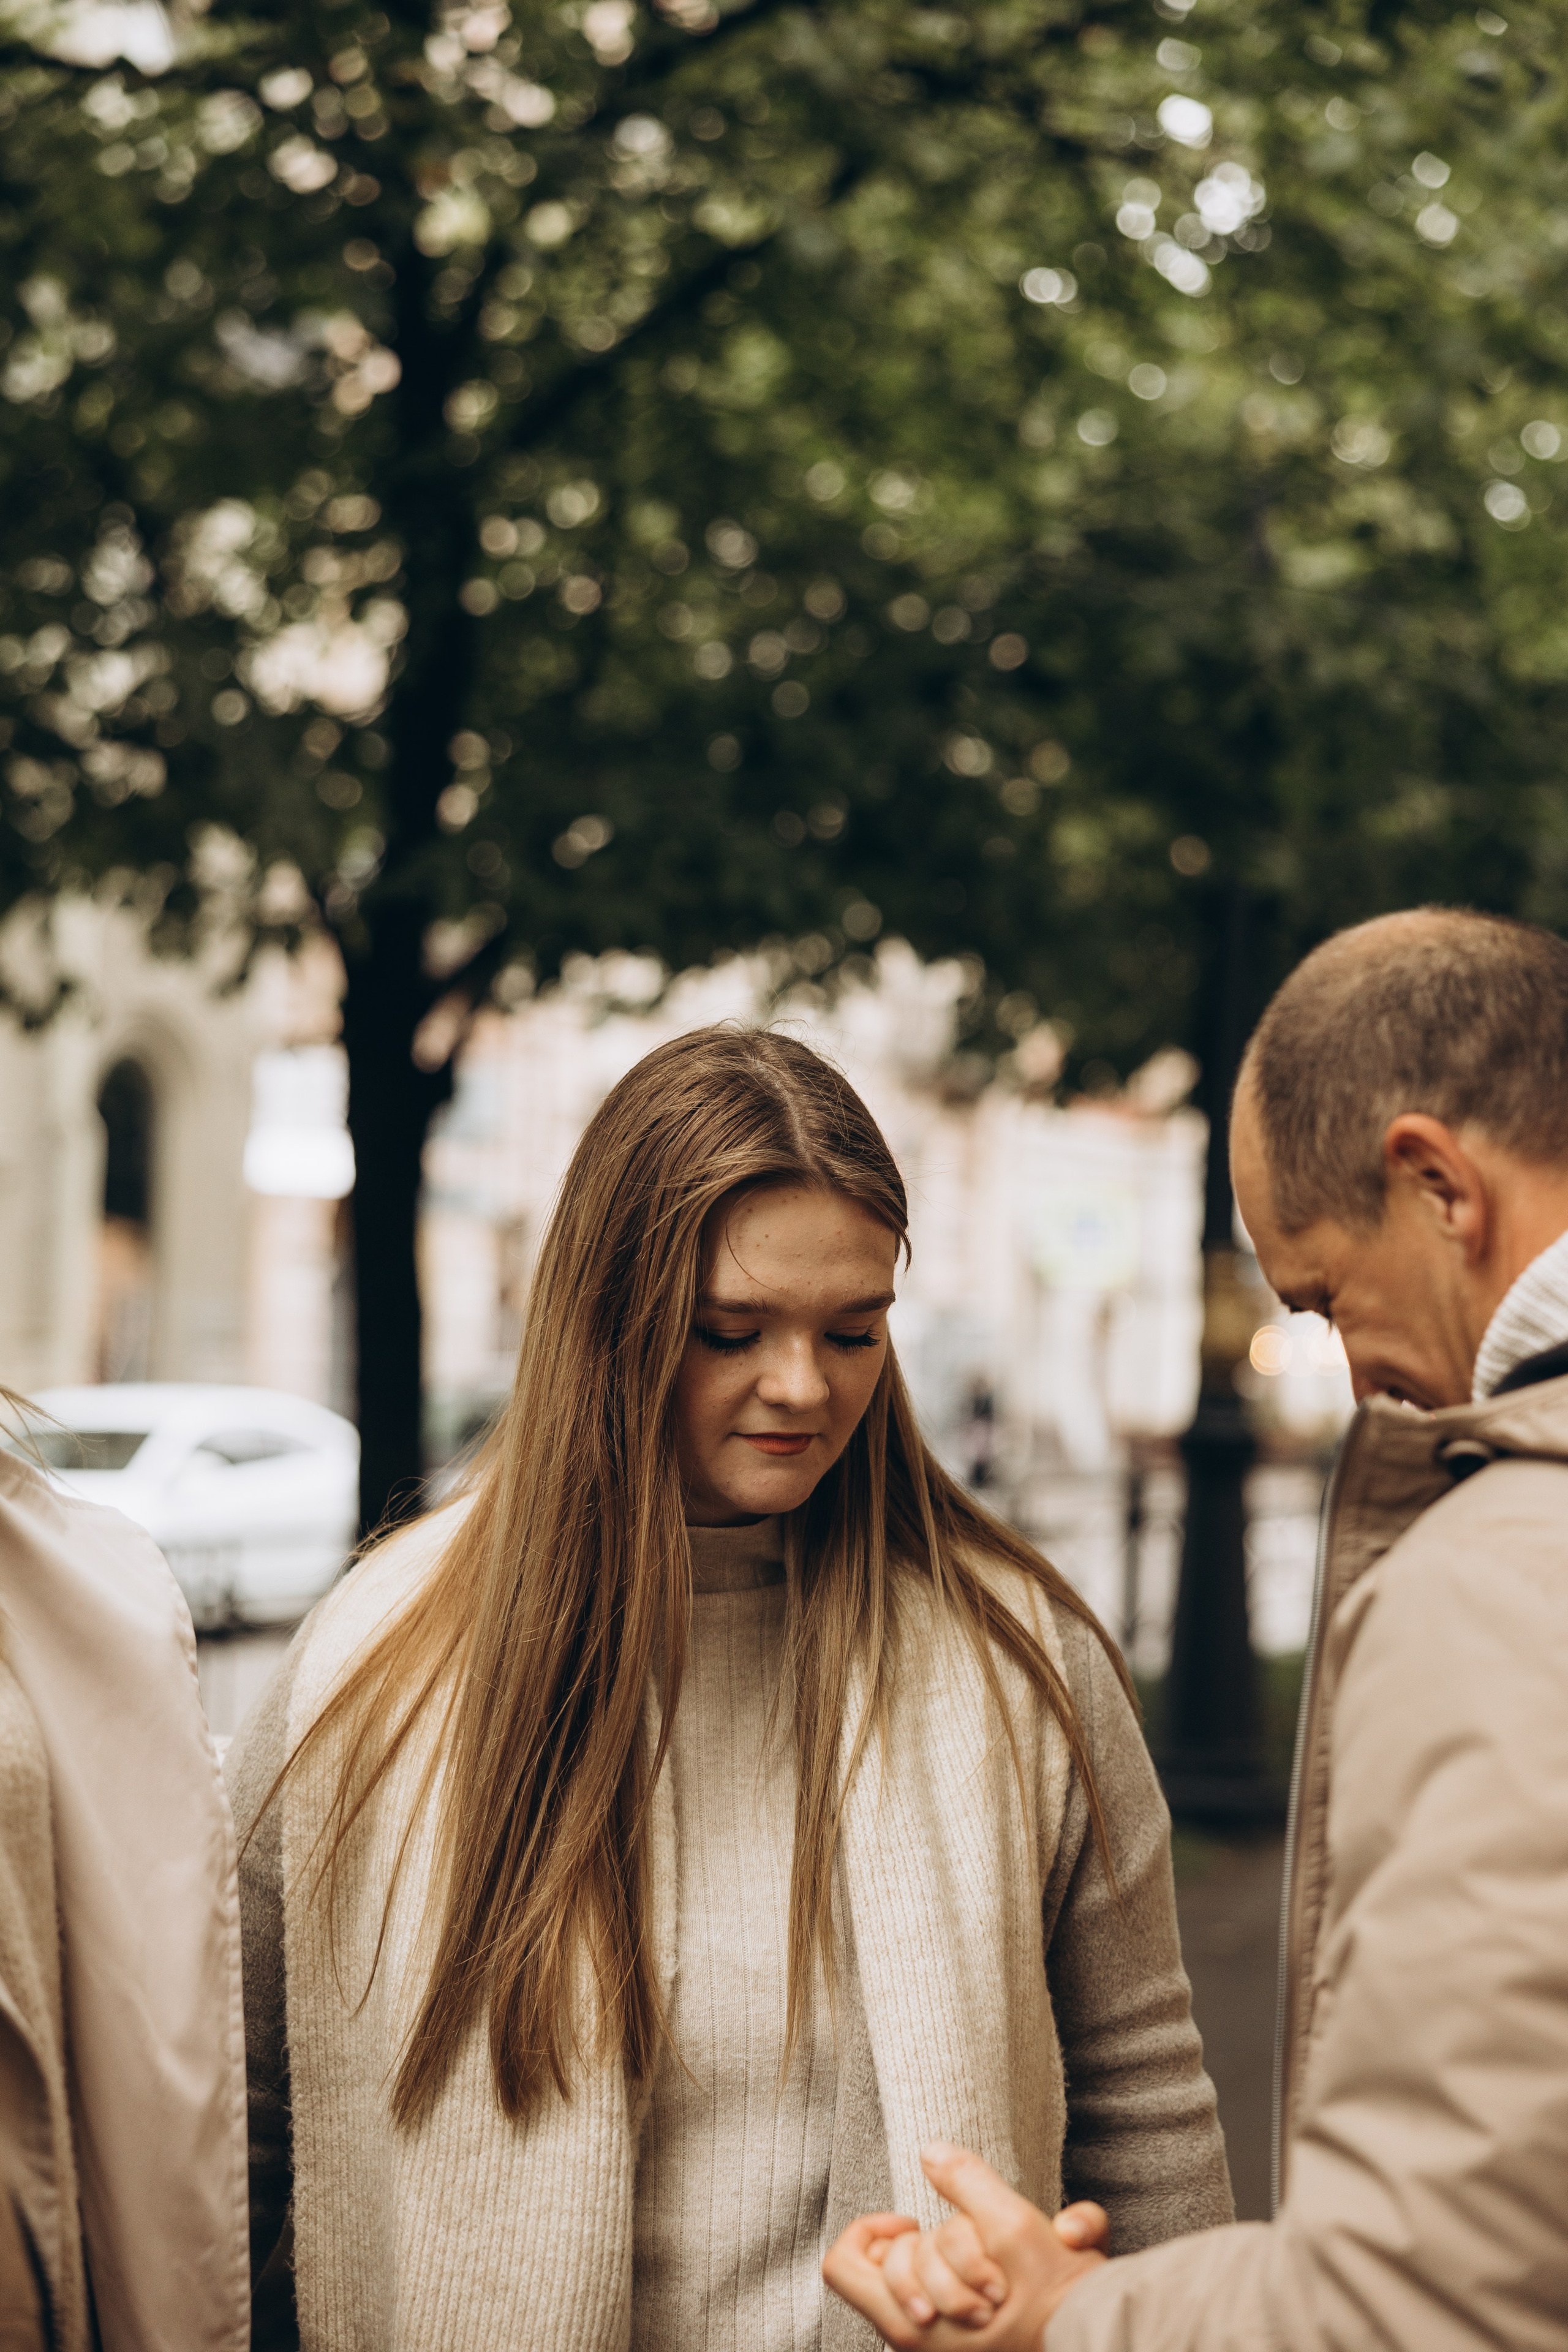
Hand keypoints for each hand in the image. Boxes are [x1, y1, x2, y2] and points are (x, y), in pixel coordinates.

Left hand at [822, 2141, 1107, 2348]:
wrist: (1091, 2339)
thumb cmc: (1053, 2300)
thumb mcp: (1014, 2227)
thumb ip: (967, 2182)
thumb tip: (929, 2151)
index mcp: (909, 2323)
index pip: (841, 2265)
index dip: (871, 2229)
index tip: (915, 2220)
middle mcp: (913, 2340)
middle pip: (886, 2262)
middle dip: (928, 2242)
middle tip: (968, 2248)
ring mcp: (934, 2342)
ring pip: (915, 2274)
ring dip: (951, 2259)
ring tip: (988, 2270)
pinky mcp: (956, 2341)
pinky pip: (935, 2292)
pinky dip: (960, 2273)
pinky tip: (991, 2276)